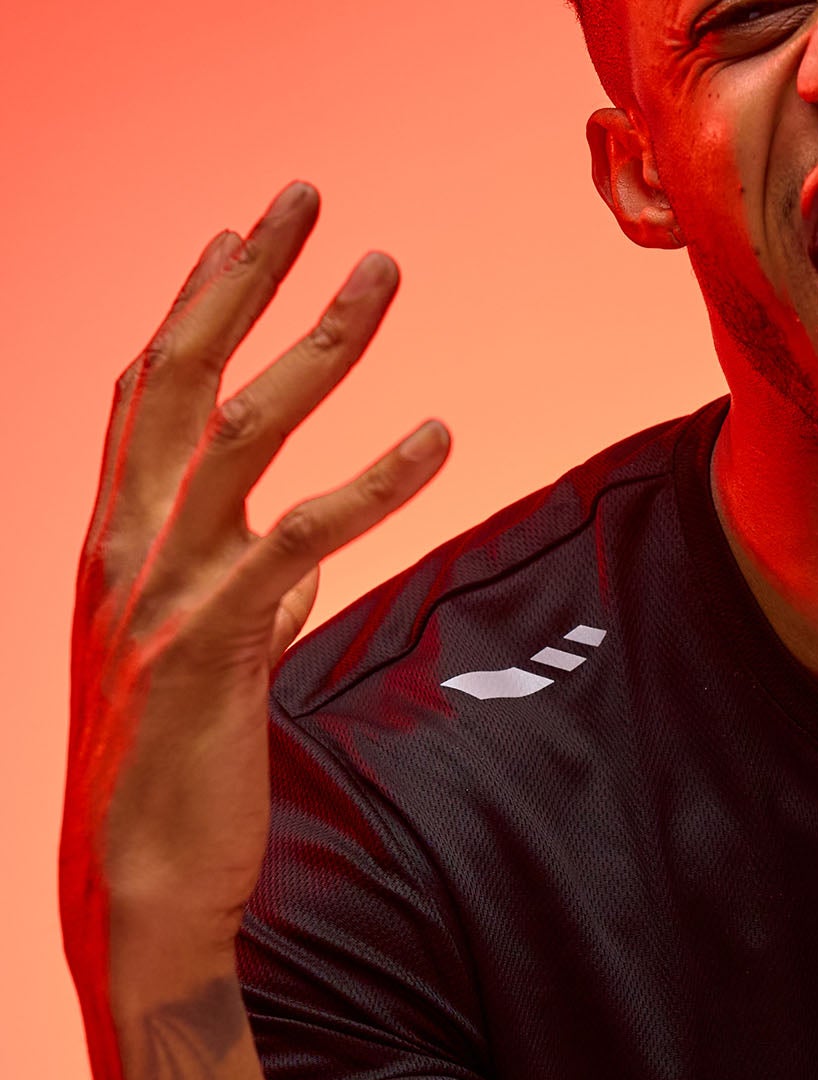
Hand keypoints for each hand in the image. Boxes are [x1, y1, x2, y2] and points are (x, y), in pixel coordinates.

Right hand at [61, 183, 448, 991]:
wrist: (142, 888)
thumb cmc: (175, 770)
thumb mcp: (204, 661)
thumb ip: (243, 593)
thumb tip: (290, 557)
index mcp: (117, 541)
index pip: (145, 392)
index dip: (190, 304)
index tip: (239, 230)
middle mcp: (123, 547)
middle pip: (177, 375)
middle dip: (244, 276)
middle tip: (306, 191)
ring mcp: (161, 592)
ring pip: (240, 431)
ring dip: (318, 342)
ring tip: (384, 270)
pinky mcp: (211, 645)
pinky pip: (298, 537)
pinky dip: (374, 480)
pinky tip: (438, 433)